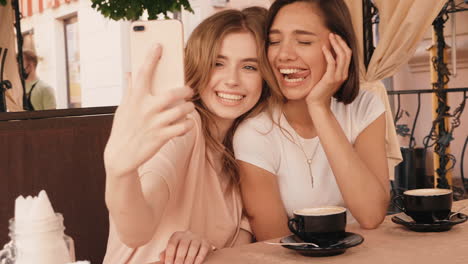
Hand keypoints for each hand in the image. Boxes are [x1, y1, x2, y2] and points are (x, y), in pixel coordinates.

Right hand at [104, 44, 194, 176]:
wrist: (121, 156)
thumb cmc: (123, 129)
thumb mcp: (123, 108)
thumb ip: (129, 90)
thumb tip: (128, 72)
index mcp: (135, 98)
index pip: (144, 73)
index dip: (151, 57)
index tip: (158, 45)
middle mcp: (146, 109)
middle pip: (174, 93)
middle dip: (185, 91)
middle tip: (188, 91)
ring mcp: (155, 123)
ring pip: (182, 111)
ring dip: (188, 108)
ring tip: (187, 108)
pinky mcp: (162, 137)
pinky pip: (183, 127)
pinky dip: (188, 124)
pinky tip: (185, 124)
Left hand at [159, 231, 214, 263]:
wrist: (198, 247)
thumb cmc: (181, 250)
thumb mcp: (173, 251)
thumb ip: (166, 254)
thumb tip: (161, 258)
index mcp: (177, 235)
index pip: (172, 244)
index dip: (169, 256)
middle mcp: (187, 234)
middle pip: (183, 246)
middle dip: (179, 258)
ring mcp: (197, 237)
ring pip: (193, 247)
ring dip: (189, 259)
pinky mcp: (206, 242)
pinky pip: (203, 249)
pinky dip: (199, 258)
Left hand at [306, 33, 351, 108]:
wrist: (317, 104)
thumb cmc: (319, 91)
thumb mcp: (327, 78)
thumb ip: (329, 69)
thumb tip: (326, 58)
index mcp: (344, 73)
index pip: (348, 55)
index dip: (343, 45)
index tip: (336, 37)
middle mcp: (343, 74)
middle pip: (347, 53)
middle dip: (340, 42)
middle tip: (333, 34)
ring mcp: (338, 77)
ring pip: (342, 56)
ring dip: (336, 45)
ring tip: (330, 37)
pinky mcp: (330, 79)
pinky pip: (332, 63)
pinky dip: (328, 54)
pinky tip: (323, 48)